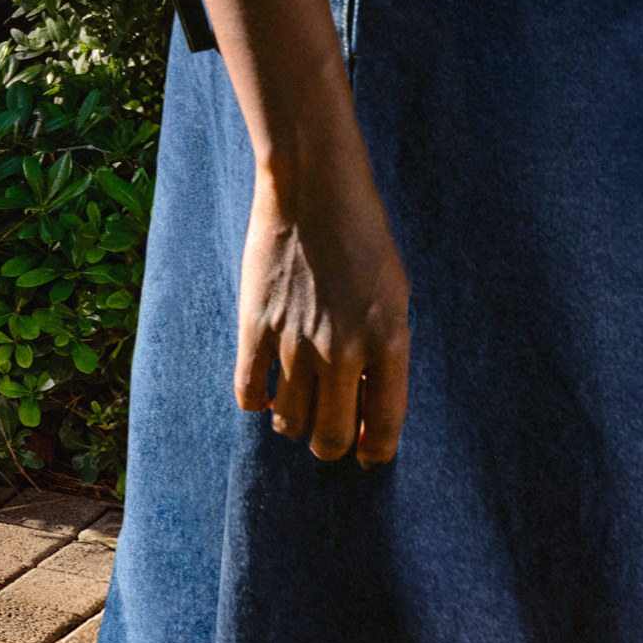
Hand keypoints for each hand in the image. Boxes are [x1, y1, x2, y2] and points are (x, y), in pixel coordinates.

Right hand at [238, 153, 409, 461]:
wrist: (314, 189)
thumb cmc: (364, 238)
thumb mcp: (393, 295)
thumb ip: (384, 350)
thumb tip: (364, 403)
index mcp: (389, 341)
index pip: (384, 428)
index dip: (375, 452)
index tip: (368, 454)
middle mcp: (343, 350)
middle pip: (331, 436)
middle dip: (333, 447)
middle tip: (332, 436)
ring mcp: (295, 341)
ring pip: (289, 422)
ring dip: (295, 426)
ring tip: (299, 411)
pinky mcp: (255, 326)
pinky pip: (249, 392)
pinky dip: (258, 404)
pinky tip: (267, 394)